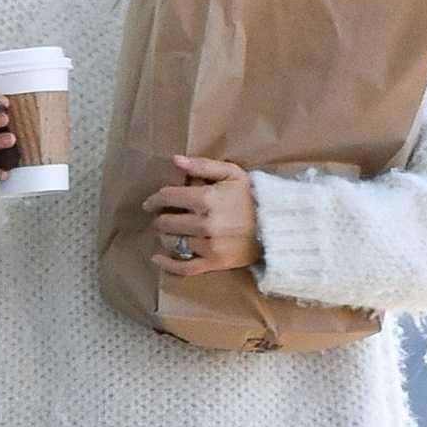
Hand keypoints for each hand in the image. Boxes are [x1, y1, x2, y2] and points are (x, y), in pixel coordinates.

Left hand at [143, 156, 260, 276]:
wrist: (276, 226)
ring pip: (172, 242)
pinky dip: (167, 264)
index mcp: (206, 199)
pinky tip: (157, 258)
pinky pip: (184, 267)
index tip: (150, 203)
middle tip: (161, 218)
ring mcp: (208, 245)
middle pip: (166, 222)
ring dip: (165, 237)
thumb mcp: (231, 174)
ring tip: (167, 233)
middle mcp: (204, 223)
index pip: (168, 197)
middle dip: (160, 219)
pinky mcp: (213, 262)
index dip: (155, 199)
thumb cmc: (251, 197)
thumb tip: (175, 160)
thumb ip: (202, 166)